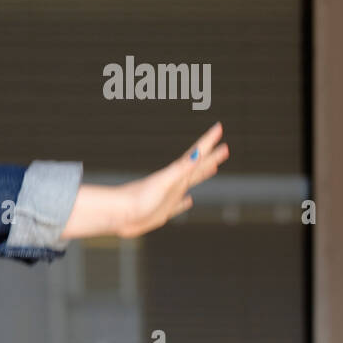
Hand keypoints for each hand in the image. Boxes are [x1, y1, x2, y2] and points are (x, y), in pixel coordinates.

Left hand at [116, 122, 229, 238]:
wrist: (117, 215)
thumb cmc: (138, 199)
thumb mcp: (164, 182)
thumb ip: (181, 168)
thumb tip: (198, 153)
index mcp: (176, 175)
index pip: (196, 154)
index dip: (208, 141)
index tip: (219, 127)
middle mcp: (173, 184)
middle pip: (196, 167)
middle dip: (211, 156)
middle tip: (224, 147)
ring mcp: (168, 197)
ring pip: (189, 182)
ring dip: (201, 174)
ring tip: (212, 168)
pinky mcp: (162, 211)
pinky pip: (178, 204)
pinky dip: (185, 202)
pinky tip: (189, 199)